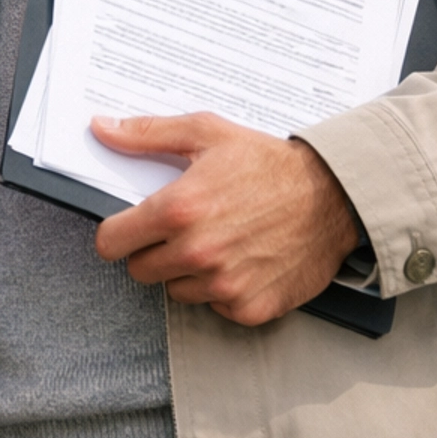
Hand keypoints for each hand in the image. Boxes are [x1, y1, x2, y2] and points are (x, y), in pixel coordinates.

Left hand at [91, 112, 358, 326]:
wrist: (334, 196)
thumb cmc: (270, 163)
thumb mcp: (206, 134)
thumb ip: (147, 134)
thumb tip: (102, 129)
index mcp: (179, 209)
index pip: (111, 243)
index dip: (117, 233)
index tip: (130, 227)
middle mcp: (198, 252)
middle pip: (140, 270)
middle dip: (152, 251)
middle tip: (182, 229)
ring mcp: (224, 284)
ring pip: (176, 290)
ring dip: (187, 272)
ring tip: (218, 240)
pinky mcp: (249, 308)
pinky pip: (214, 306)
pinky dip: (222, 289)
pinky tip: (242, 260)